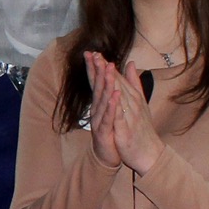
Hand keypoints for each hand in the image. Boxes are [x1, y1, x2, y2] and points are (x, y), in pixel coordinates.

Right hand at [83, 51, 125, 167]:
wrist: (108, 156)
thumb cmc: (110, 132)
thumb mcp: (112, 111)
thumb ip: (112, 94)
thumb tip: (112, 80)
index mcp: (99, 104)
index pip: (96, 82)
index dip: (94, 68)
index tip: (93, 52)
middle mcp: (97, 110)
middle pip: (96, 87)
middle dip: (96, 70)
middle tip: (96, 55)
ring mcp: (99, 120)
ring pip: (102, 99)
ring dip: (105, 84)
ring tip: (108, 69)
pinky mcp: (104, 131)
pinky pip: (109, 116)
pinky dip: (112, 105)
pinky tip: (116, 95)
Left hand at [106, 57, 164, 175]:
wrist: (150, 153)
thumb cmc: (142, 128)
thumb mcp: (140, 103)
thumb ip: (134, 83)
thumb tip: (131, 63)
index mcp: (133, 98)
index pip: (118, 79)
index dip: (106, 67)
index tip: (95, 53)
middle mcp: (132, 104)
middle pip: (117, 84)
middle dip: (105, 70)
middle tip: (95, 55)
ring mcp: (130, 116)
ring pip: (119, 96)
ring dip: (110, 82)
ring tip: (101, 69)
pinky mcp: (126, 129)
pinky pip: (120, 116)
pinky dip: (116, 106)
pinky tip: (111, 96)